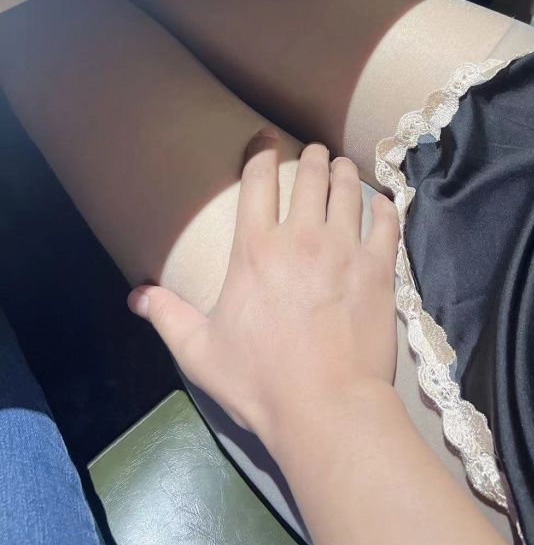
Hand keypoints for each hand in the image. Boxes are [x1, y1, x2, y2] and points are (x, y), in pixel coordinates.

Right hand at [127, 130, 399, 453]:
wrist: (325, 407)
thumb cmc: (259, 381)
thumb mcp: (200, 352)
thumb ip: (167, 317)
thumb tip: (136, 296)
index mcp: (255, 249)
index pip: (257, 181)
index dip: (261, 151)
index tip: (266, 137)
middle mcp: (301, 237)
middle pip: (310, 175)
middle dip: (312, 157)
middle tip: (315, 153)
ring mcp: (344, 249)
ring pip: (348, 189)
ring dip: (345, 172)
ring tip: (344, 168)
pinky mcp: (379, 269)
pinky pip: (386, 222)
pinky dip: (383, 206)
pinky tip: (381, 203)